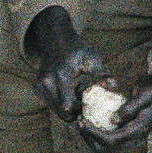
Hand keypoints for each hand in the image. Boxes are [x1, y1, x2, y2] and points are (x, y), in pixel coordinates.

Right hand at [25, 6, 104, 122]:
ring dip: (70, 108)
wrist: (56, 40)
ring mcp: (40, 86)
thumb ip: (102, 73)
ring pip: (58, 110)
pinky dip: (62, 103)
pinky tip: (70, 91)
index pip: (68, 102)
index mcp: (61, 74)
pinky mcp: (37, 89)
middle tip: (88, 103)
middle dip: (77, 111)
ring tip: (79, 94)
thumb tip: (114, 86)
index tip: (90, 112)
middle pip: (63, 111)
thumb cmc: (77, 50)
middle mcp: (46, 82)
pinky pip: (52, 105)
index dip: (81, 111)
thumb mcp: (92, 57)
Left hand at [78, 64, 151, 152]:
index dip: (93, 134)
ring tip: (80, 121)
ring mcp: (129, 139)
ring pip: (103, 146)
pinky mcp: (125, 134)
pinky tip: (88, 120)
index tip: (81, 121)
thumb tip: (114, 120)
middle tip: (78, 122)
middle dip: (88, 138)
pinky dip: (95, 132)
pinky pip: (106, 139)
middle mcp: (134, 140)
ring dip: (89, 136)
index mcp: (139, 131)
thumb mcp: (146, 93)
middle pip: (104, 148)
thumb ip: (132, 106)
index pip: (111, 140)